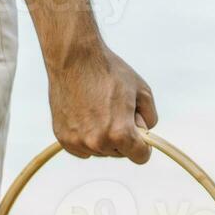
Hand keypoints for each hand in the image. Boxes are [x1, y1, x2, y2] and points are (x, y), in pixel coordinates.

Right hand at [47, 47, 157, 164]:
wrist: (74, 58)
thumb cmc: (109, 71)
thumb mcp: (142, 91)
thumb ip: (150, 118)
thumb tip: (144, 133)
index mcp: (121, 134)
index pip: (141, 157)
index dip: (144, 144)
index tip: (138, 133)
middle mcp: (98, 142)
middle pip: (120, 153)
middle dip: (122, 137)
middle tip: (114, 110)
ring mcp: (79, 142)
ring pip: (101, 151)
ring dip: (103, 137)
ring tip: (98, 109)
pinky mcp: (64, 139)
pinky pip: (83, 149)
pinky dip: (86, 138)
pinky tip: (85, 116)